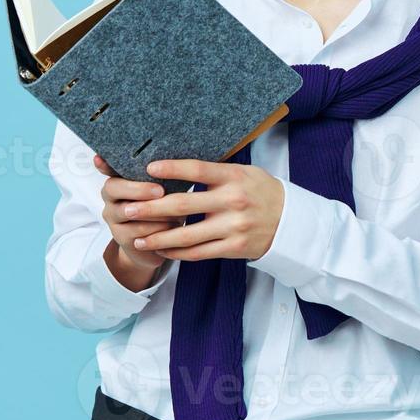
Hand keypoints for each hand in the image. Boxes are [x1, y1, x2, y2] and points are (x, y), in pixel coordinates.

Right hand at [94, 154, 177, 271]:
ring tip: (177, 212)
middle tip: (160, 191)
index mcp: (119, 182)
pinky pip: (140, 233)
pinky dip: (159, 229)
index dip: (103, 164)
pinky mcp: (122, 239)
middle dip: (138, 189)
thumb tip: (173, 163)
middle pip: (114, 189)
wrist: (158, 242)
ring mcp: (113, 220)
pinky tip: (173, 227)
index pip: (108, 170)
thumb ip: (160, 177)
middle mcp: (111, 200)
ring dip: (156, 212)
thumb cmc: (162, 208)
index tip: (99, 158)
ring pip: (130, 212)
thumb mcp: (162, 190)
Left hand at [122, 159, 285, 261]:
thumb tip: (178, 166)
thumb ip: (216, 172)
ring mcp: (234, 227)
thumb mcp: (245, 173)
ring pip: (187, 236)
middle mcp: (234, 201)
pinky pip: (200, 253)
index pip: (198, 169)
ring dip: (158, 238)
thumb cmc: (262, 192)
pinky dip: (178, 253)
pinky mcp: (235, 248)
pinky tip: (163, 250)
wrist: (292, 221)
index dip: (172, 169)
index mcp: (235, 178)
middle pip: (184, 205)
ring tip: (137, 239)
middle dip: (151, 209)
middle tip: (127, 210)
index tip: (149, 168)